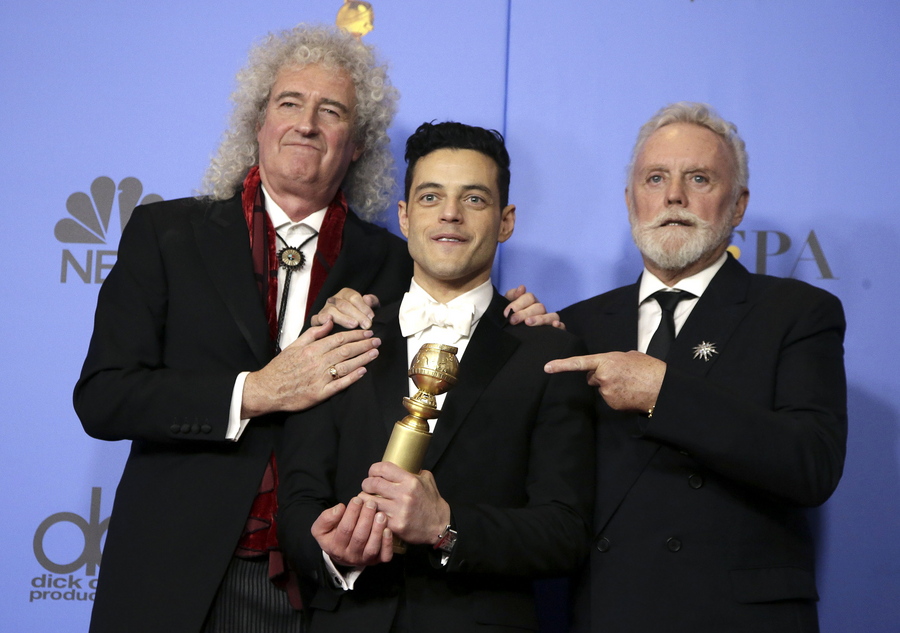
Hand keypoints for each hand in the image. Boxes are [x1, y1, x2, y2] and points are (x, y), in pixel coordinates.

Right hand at [241, 320, 379, 417]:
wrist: (268, 389)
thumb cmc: (281, 367)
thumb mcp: (294, 345)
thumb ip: (313, 333)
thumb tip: (329, 322)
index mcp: (312, 349)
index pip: (339, 339)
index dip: (356, 335)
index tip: (367, 332)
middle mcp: (318, 362)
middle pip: (346, 351)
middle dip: (364, 344)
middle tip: (377, 340)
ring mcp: (320, 378)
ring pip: (346, 366)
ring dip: (363, 359)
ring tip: (375, 353)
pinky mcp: (320, 393)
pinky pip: (340, 384)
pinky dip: (353, 378)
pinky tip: (363, 372)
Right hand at [311, 288, 380, 328]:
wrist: (348, 326)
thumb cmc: (361, 316)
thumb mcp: (370, 307)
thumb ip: (371, 302)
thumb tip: (367, 298)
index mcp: (345, 294)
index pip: (353, 297)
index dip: (363, 307)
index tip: (372, 317)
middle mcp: (333, 300)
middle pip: (344, 305)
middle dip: (357, 315)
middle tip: (367, 325)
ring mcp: (324, 309)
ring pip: (332, 311)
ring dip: (343, 318)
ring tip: (354, 325)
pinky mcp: (317, 319)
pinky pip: (316, 319)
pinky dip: (322, 320)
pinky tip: (330, 323)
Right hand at [311, 497, 393, 566]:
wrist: (343, 552)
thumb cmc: (334, 534)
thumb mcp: (322, 528)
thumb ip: (326, 518)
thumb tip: (340, 508)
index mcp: (335, 548)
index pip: (345, 529)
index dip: (351, 514)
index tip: (357, 499)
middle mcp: (350, 556)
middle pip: (359, 538)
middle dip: (366, 518)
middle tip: (371, 503)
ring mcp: (365, 559)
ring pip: (372, 547)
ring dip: (377, 530)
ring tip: (381, 514)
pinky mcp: (378, 560)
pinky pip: (384, 556)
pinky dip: (387, 544)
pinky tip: (388, 530)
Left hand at [359, 462, 449, 545]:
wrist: (439, 525)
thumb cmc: (431, 502)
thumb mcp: (427, 480)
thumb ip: (414, 471)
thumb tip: (402, 465)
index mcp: (410, 481)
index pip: (384, 468)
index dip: (374, 469)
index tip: (372, 473)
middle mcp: (404, 494)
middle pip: (373, 483)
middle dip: (366, 484)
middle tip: (367, 486)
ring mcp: (399, 511)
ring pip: (370, 501)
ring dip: (365, 499)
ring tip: (366, 499)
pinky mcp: (395, 525)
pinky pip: (375, 516)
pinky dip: (371, 514)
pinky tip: (372, 512)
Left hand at [503, 285, 564, 328]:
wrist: (509, 336)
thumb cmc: (509, 319)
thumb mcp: (506, 307)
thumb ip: (512, 295)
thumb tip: (522, 288)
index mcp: (530, 303)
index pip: (529, 297)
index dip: (518, 304)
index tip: (506, 313)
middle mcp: (540, 311)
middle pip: (539, 307)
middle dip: (524, 313)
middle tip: (513, 321)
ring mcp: (548, 320)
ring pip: (551, 315)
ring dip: (540, 319)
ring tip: (528, 323)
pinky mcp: (555, 331)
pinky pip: (562, 326)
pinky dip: (560, 325)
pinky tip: (554, 325)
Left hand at [545, 350, 665, 411]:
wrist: (661, 387)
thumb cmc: (647, 368)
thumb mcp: (629, 355)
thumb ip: (613, 359)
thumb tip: (608, 365)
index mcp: (606, 360)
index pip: (579, 363)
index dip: (561, 365)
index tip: (547, 367)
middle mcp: (603, 376)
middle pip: (592, 377)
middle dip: (600, 376)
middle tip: (620, 375)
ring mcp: (606, 392)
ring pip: (601, 389)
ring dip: (610, 386)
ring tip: (628, 383)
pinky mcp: (611, 404)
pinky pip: (609, 399)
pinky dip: (616, 396)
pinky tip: (629, 392)